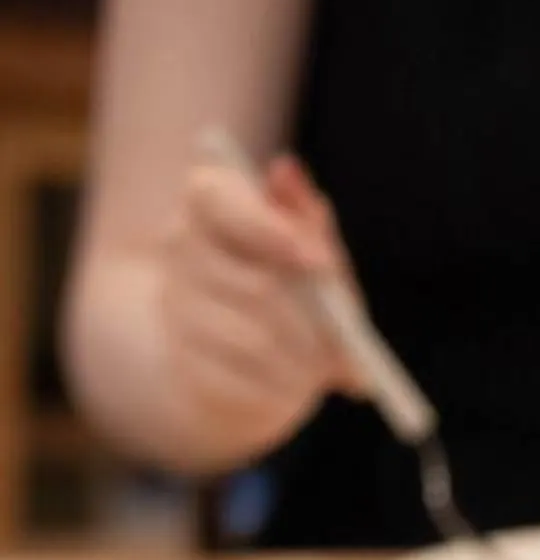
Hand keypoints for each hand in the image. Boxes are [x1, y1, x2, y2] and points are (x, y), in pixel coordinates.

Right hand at [161, 151, 360, 464]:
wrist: (242, 355)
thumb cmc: (292, 287)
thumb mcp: (311, 249)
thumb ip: (307, 217)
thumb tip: (285, 169)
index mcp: (208, 202)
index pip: (217, 200)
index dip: (272, 231)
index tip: (321, 263)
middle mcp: (178, 246)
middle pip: (253, 284)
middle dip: (311, 320)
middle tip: (347, 341)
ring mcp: (173, 307)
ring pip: (251, 340)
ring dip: (302, 361)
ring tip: (325, 367)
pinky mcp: (182, 364)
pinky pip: (241, 383)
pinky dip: (281, 390)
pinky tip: (295, 386)